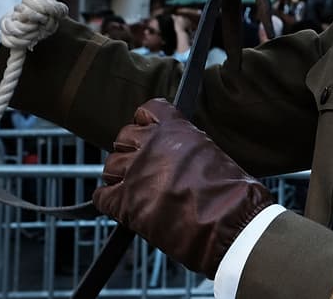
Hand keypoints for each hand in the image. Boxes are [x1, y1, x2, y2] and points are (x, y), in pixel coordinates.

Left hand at [94, 99, 273, 277]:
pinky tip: (119, 204)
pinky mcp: (125, 203)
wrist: (227, 221)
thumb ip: (187, 146)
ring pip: (110, 166)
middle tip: (141, 165)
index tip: (146, 130)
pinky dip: (108, 200)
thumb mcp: (211, 152)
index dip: (145, 122)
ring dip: (118, 175)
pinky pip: (102, 196)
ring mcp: (134, 173)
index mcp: (174, 129)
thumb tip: (179, 154)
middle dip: (129, 150)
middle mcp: (150, 145)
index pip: (147, 111)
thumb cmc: (230, 191)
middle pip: (123, 137)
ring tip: (132, 187)